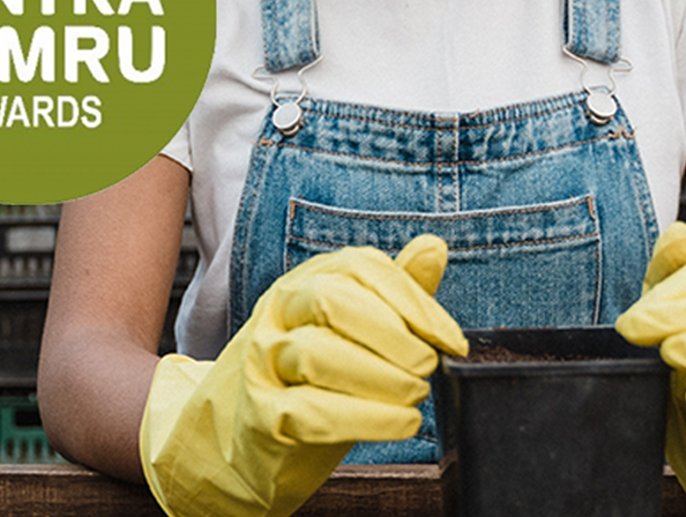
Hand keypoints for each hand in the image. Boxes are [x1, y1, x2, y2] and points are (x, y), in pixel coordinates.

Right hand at [139, 235, 465, 516]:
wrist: (235, 440)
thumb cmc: (306, 381)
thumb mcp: (349, 329)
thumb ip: (392, 291)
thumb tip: (434, 246)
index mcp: (304, 284)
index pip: (360, 267)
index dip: (414, 300)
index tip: (451, 340)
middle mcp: (278, 315)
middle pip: (331, 300)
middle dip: (392, 334)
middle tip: (425, 367)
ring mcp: (263, 364)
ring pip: (317, 355)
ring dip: (380, 377)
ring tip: (414, 397)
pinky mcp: (261, 415)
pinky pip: (309, 412)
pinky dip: (366, 419)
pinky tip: (399, 422)